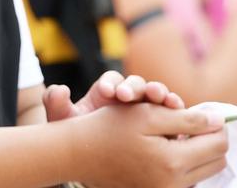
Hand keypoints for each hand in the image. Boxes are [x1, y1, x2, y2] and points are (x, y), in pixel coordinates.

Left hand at [44, 71, 183, 121]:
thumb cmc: (81, 135)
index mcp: (106, 91)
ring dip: (161, 94)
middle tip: (134, 95)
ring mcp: (146, 108)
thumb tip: (58, 90)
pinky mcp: (162, 122)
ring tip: (163, 99)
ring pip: (157, 95)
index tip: (110, 92)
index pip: (112, 80)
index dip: (112, 83)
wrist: (96, 157)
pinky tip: (180, 113)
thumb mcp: (65, 122)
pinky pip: (171, 113)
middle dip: (138, 87)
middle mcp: (129, 96)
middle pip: (138, 84)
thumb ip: (56, 104)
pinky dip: (176, 110)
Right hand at [73, 103, 228, 187]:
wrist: (79, 154)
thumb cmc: (110, 128)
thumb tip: (219, 122)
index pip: (219, 143)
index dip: (216, 124)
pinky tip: (165, 151)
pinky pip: (187, 181)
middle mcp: (174, 184)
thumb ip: (187, 118)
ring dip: (198, 152)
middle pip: (218, 161)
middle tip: (189, 123)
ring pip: (205, 172)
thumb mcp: (147, 114)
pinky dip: (184, 165)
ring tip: (175, 137)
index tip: (204, 114)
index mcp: (173, 162)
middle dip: (209, 139)